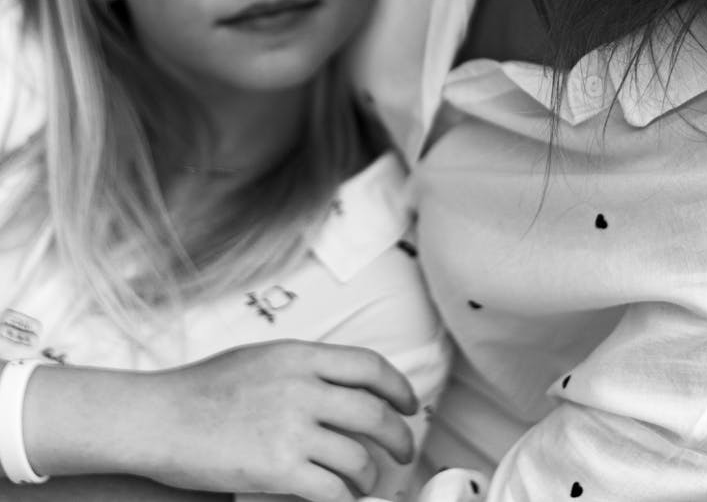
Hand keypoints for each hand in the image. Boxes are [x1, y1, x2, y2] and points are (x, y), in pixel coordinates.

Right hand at [142, 340, 416, 500]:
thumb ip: (303, 368)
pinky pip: (331, 491)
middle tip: (403, 453)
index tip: (409, 404)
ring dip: (370, 477)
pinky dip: (345, 500)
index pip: (369, 366)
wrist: (161, 417)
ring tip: (367, 483)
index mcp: (299, 355)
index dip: (398, 388)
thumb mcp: (261, 358)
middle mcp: (302, 387)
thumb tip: (341, 385)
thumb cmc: (203, 389)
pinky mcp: (278, 469)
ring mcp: (291, 428)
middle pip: (374, 414)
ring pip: (358, 457)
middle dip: (399, 438)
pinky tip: (342, 501)